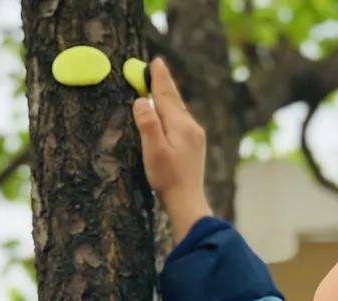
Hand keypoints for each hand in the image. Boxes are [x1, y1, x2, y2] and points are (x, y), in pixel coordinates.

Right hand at [132, 58, 211, 242]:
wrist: (187, 202)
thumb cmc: (168, 178)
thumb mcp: (154, 150)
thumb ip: (148, 123)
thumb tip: (141, 100)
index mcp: (181, 125)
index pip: (165, 95)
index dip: (158, 78)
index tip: (154, 61)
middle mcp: (191, 127)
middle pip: (175, 100)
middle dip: (165, 83)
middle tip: (158, 66)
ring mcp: (195, 138)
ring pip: (179, 111)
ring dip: (169, 97)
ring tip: (162, 84)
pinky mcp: (195, 147)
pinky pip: (182, 121)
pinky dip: (174, 111)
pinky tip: (172, 114)